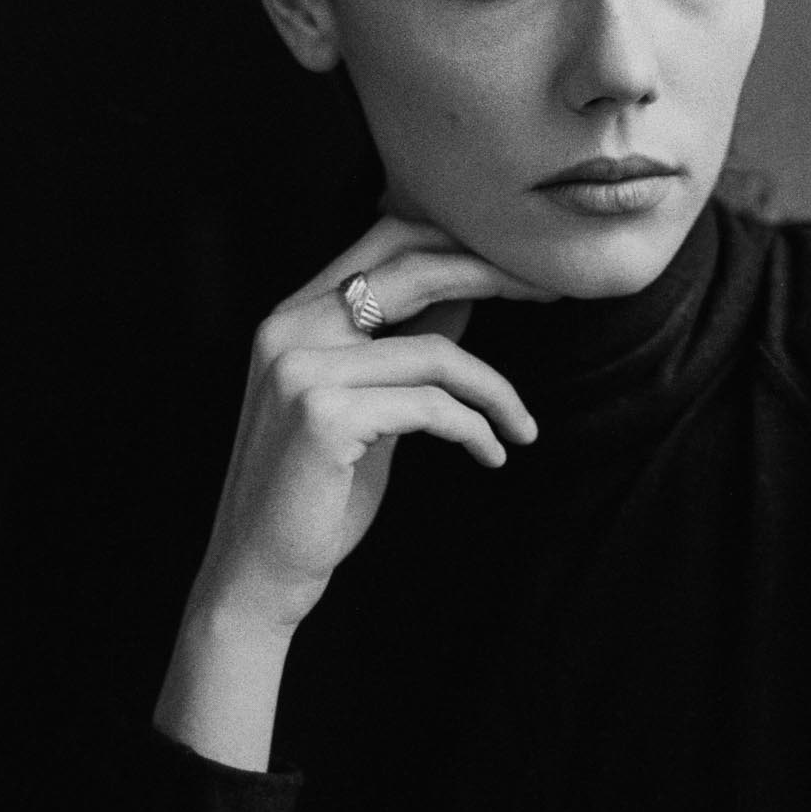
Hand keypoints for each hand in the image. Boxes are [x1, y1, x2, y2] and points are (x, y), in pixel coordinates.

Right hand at [184, 212, 546, 644]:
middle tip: (553, 295)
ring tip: (523, 427)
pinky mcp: (324, 416)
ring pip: (436, 353)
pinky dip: (475, 430)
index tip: (524, 266)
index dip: (462, 243)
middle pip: (414, 267)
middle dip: (493, 274)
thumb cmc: (318, 492)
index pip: (387, 239)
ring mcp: (302, 370)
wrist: (257, 572)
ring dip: (497, 391)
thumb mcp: (368, 405)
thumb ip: (405, 347)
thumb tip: (468, 292)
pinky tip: (492, 456)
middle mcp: (289, 329)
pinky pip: (432, 407)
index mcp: (293, 315)